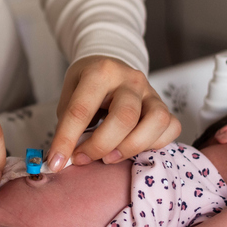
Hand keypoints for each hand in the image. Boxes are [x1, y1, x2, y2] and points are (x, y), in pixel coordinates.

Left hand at [46, 56, 180, 170]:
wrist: (108, 64)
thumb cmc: (86, 84)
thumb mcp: (69, 95)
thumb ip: (68, 123)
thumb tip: (62, 159)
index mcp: (100, 72)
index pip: (81, 110)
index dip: (66, 140)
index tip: (56, 162)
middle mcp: (130, 80)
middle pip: (124, 117)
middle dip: (100, 146)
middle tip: (82, 159)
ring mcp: (151, 92)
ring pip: (156, 121)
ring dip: (131, 147)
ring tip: (109, 157)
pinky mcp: (164, 105)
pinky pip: (171, 127)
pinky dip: (155, 144)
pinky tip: (134, 148)